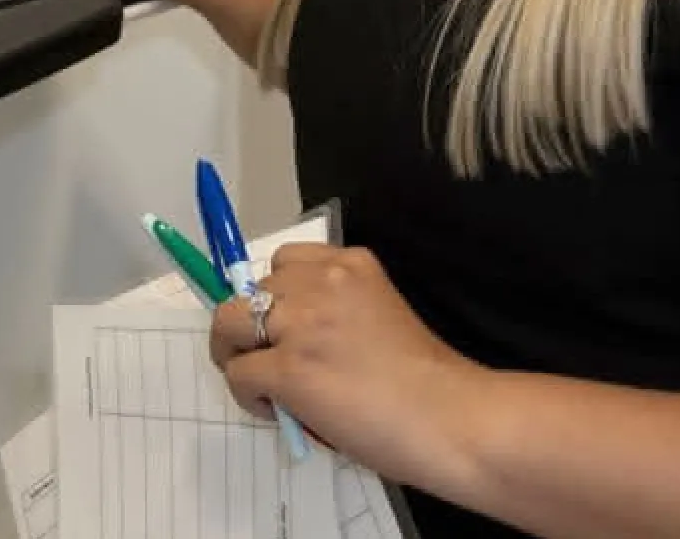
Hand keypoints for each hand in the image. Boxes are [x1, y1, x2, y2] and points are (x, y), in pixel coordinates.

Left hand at [210, 244, 490, 493]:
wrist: (451, 417)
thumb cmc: (429, 382)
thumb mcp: (380, 316)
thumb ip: (337, 314)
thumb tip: (291, 341)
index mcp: (353, 265)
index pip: (284, 262)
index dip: (277, 299)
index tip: (287, 329)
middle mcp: (323, 282)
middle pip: (250, 292)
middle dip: (253, 328)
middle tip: (273, 363)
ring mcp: (302, 324)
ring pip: (227, 324)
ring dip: (237, 354)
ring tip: (267, 386)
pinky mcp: (289, 368)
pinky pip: (238, 374)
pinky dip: (248, 395)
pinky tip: (280, 411)